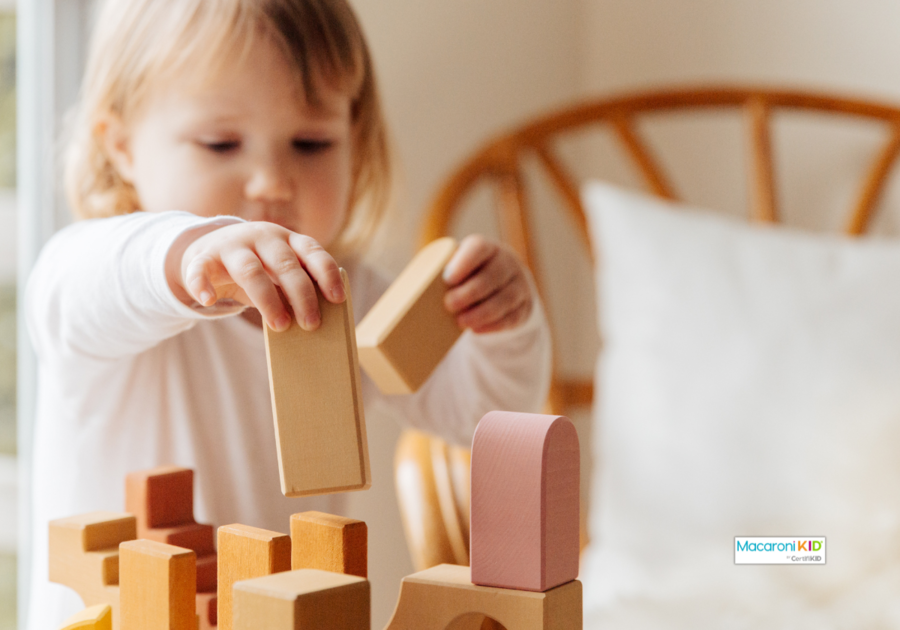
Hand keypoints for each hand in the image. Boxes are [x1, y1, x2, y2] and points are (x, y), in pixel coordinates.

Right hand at [166, 222, 344, 331]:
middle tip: (311, 324)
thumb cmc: (257, 268)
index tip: (337, 298)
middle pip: (285, 264)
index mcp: (287, 239)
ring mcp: (232, 244)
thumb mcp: (278, 272)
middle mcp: (262, 236)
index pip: (312, 251)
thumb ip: (293, 287)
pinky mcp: (203, 256)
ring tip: (279, 326)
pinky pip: (200, 269)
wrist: (208, 251)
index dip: (327, 274)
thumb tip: (314, 318)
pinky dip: (203, 284)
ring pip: (250, 270)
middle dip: (301, 295)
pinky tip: (209, 300)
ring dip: (267, 299)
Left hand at [442, 235, 532, 333]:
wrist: (502, 282)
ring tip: (461, 322)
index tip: (447, 278)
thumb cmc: (467, 275)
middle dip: (470, 292)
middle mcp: (506, 263)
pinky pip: (512, 316)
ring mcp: (519, 285)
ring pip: (505, 298)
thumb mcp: (457, 266)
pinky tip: (476, 330)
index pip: (479, 248)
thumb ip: (438, 273)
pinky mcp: (524, 306)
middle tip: (449, 305)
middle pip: (492, 276)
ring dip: (482, 312)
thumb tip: (403, 295)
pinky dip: (494, 325)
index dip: (464, 262)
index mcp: (486, 248)